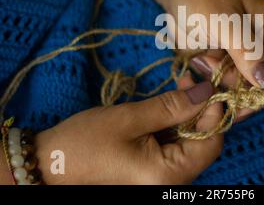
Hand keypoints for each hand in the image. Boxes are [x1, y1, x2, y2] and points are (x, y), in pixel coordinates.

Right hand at [35, 77, 222, 183]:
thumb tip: (206, 92)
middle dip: (200, 110)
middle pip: (203, 143)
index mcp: (169, 175)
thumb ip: (172, 106)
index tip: (207, 85)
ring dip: (188, 115)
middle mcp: (171, 182)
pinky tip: (168, 106)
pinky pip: (174, 147)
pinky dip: (175, 126)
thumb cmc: (84, 143)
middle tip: (189, 81)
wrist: (49, 165)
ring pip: (190, 143)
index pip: (211, 142)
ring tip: (179, 87)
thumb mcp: (130, 118)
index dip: (214, 112)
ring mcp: (162, 178)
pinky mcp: (153, 171)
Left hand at [149, 0, 263, 120]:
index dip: (261, 91)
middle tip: (209, 58)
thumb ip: (247, 53)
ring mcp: (251, 56)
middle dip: (231, 81)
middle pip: (261, 87)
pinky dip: (210, 77)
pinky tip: (201, 57)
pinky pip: (225, 85)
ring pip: (241, 89)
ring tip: (204, 52)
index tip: (230, 89)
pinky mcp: (232, 62)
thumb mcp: (222, 21)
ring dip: (217, 77)